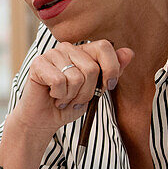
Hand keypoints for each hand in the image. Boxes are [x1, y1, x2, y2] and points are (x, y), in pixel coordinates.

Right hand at [11, 40, 133, 136]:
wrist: (44, 121)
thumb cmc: (69, 105)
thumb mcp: (96, 90)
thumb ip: (111, 71)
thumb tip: (129, 52)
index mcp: (83, 52)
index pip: (104, 47)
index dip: (110, 69)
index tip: (107, 86)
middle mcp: (68, 49)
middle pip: (92, 68)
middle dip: (87, 92)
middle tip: (75, 98)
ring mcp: (52, 54)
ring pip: (76, 77)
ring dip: (71, 96)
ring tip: (63, 98)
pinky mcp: (38, 63)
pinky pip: (59, 81)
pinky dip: (58, 95)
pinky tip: (52, 95)